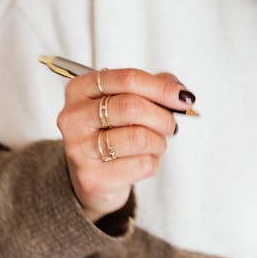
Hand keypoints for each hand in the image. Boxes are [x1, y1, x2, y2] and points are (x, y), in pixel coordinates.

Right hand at [55, 67, 195, 222]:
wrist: (92, 176)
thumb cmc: (111, 132)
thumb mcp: (127, 101)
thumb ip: (153, 88)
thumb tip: (179, 93)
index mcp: (80, 89)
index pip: (126, 79)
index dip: (161, 88)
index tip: (183, 98)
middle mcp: (74, 117)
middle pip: (132, 107)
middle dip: (162, 117)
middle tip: (170, 125)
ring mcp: (80, 149)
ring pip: (139, 138)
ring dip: (159, 142)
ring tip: (154, 144)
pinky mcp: (93, 178)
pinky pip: (142, 164)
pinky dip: (153, 162)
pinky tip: (142, 160)